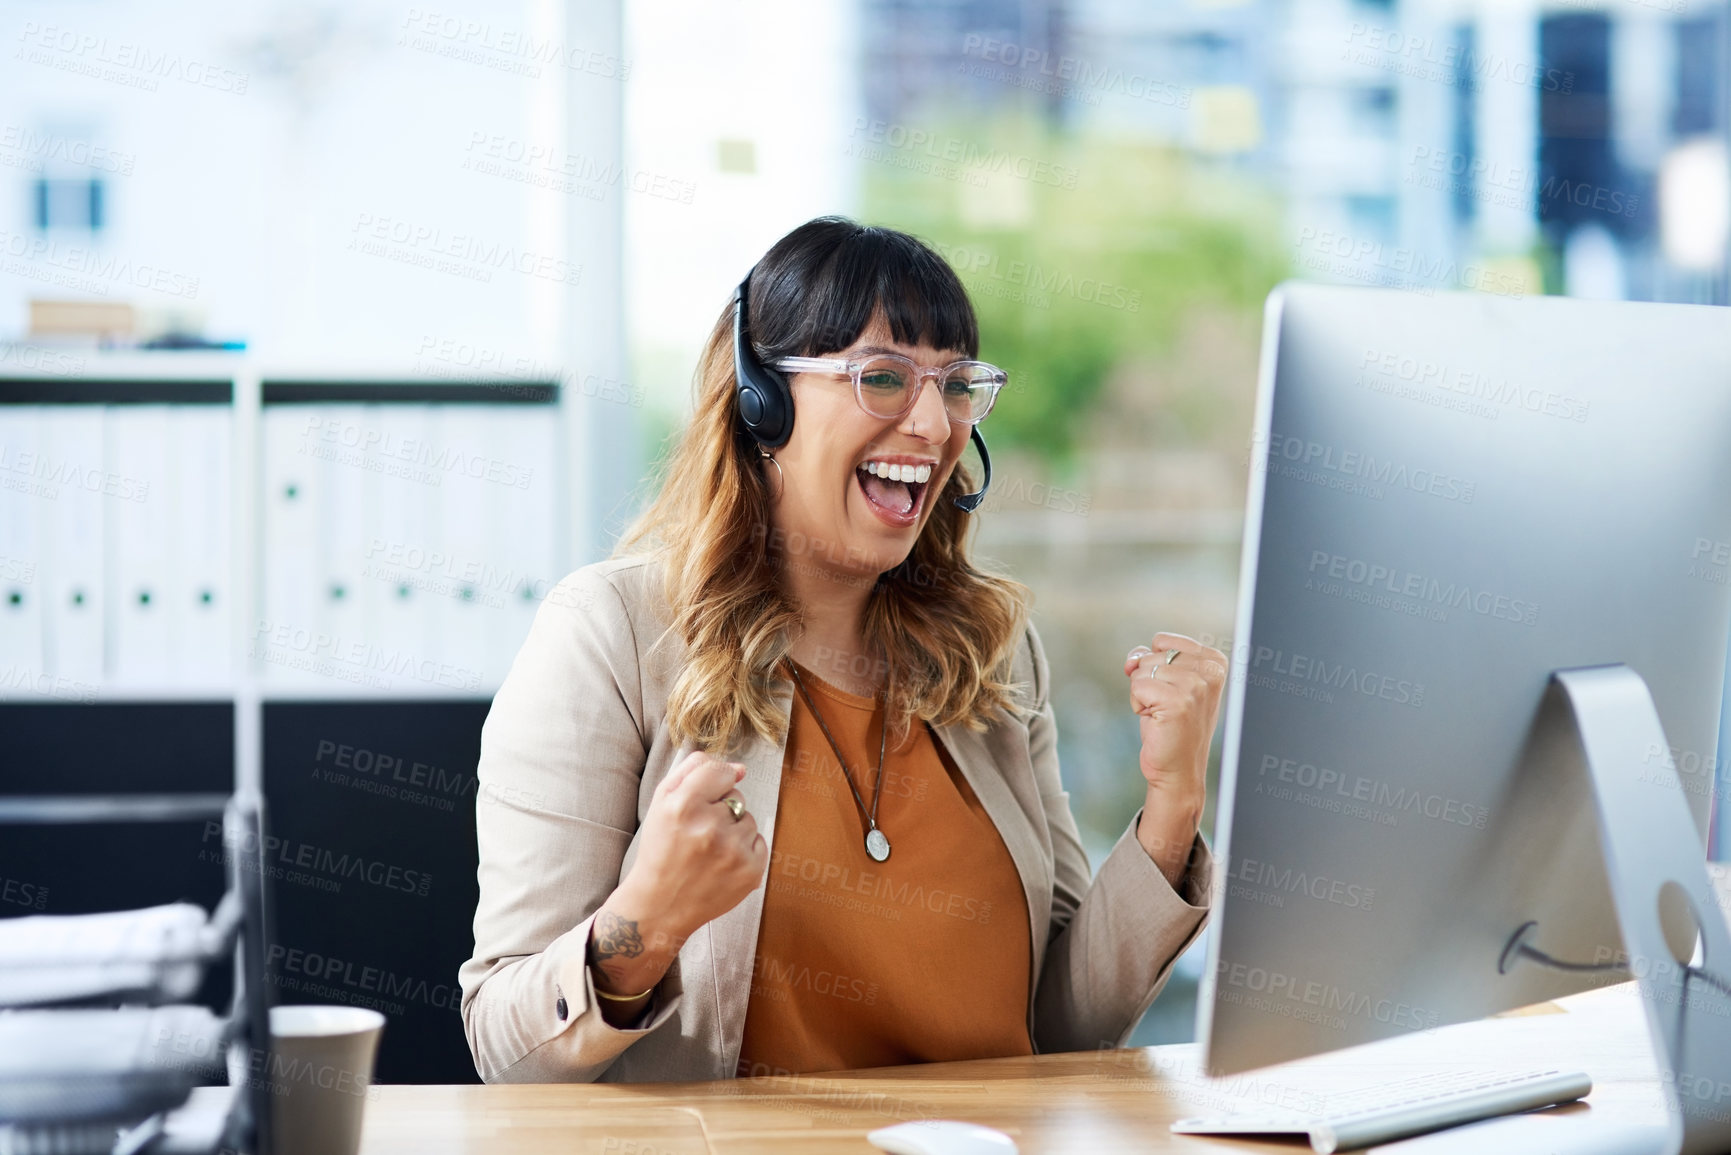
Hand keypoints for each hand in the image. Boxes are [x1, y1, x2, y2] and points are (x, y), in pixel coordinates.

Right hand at [588, 751, 767, 1011]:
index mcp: (683, 806)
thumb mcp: (661, 802)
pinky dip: (744, 851)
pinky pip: (759, 842)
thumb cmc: (661, 849)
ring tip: (708, 852)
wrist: (660, 905)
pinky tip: (721, 864)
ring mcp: (733, 851)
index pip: (721, 771)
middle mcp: (710, 827)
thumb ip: (694, 771)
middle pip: (736, 797)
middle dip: (720, 811)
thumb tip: (739, 768)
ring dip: (732, 832)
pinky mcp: (751, 872)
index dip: (713, 784)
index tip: (703, 801)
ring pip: (749, 820)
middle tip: (698, 835)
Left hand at [1124, 633, 1226, 884]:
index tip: (1173, 692)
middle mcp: (1210, 671)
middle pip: (1151, 654)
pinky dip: (1138, 704)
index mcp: (1215, 661)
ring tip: (1162, 715)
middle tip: (1166, 707)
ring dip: (1142, 694)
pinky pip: (1136, 686)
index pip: (1162, 640)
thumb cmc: (1170, 726)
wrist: (1177, 771)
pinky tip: (1156, 721)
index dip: (1155, 666)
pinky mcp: (1178, 702)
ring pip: (1141, 669)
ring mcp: (1196, 686)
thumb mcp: (1166, 683)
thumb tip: (1132, 659)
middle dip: (1148, 681)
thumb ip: (1150, 658)